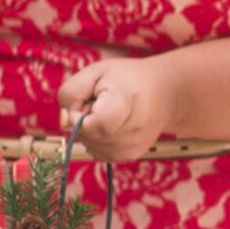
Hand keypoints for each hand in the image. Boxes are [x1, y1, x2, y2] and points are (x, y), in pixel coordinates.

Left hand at [61, 53, 186, 161]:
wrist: (164, 94)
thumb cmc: (126, 79)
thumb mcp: (95, 72)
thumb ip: (71, 93)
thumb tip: (65, 121)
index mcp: (125, 103)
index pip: (96, 125)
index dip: (81, 115)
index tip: (90, 101)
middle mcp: (132, 131)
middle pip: (87, 135)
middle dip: (84, 120)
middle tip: (101, 103)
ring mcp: (132, 147)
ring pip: (89, 145)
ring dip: (90, 130)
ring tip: (109, 113)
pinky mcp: (129, 156)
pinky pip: (97, 151)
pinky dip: (97, 139)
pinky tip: (112, 125)